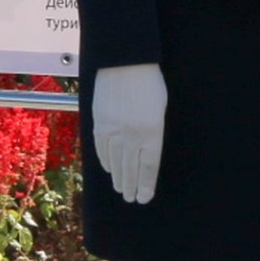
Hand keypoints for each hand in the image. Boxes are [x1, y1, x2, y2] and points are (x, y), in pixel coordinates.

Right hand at [92, 63, 166, 203]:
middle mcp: (131, 135)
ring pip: (115, 162)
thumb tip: (146, 151)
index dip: (147, 185)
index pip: (148, 166)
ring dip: (119, 178)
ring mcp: (113, 129)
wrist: (124, 61)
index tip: (145, 198)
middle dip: (132, 186)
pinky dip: (106, 162)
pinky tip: (109, 170)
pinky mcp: (99, 123)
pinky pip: (102, 149)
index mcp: (151, 131)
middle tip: (132, 199)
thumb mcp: (160, 107)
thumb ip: (154, 131)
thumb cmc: (149, 81)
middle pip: (131, 169)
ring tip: (122, 190)